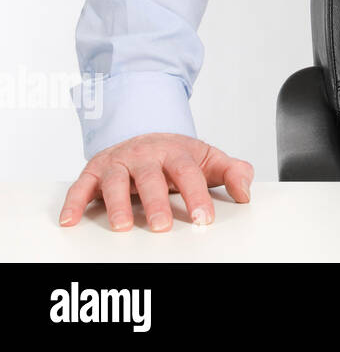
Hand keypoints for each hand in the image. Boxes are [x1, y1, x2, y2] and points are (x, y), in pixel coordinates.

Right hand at [59, 133, 253, 231]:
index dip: (197, 195)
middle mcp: (145, 154)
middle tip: (162, 226)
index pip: (188, 172)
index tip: (204, 218)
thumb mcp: (209, 160)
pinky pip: (81, 186)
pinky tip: (70, 220)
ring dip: (116, 204)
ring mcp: (119, 161)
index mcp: (176, 151)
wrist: (147, 134)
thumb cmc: (178, 156)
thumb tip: (246, 192)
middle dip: (156, 202)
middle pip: (150, 177)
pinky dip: (74, 202)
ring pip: (115, 181)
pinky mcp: (95, 170)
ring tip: (122, 227)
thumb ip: (233, 173)